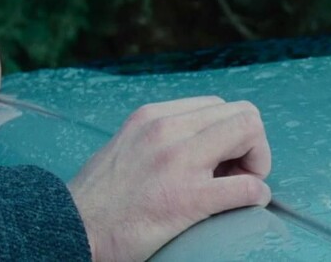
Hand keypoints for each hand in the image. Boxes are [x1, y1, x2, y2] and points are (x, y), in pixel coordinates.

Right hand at [67, 96, 271, 261]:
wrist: (72, 227)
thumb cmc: (100, 197)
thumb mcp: (127, 146)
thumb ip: (160, 137)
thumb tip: (201, 143)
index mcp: (150, 117)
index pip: (217, 105)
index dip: (228, 133)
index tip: (217, 161)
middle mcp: (164, 130)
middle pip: (242, 113)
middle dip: (251, 144)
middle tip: (234, 174)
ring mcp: (177, 162)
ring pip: (251, 134)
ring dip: (257, 164)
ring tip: (236, 187)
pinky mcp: (187, 199)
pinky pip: (250, 187)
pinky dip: (256, 196)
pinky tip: (240, 207)